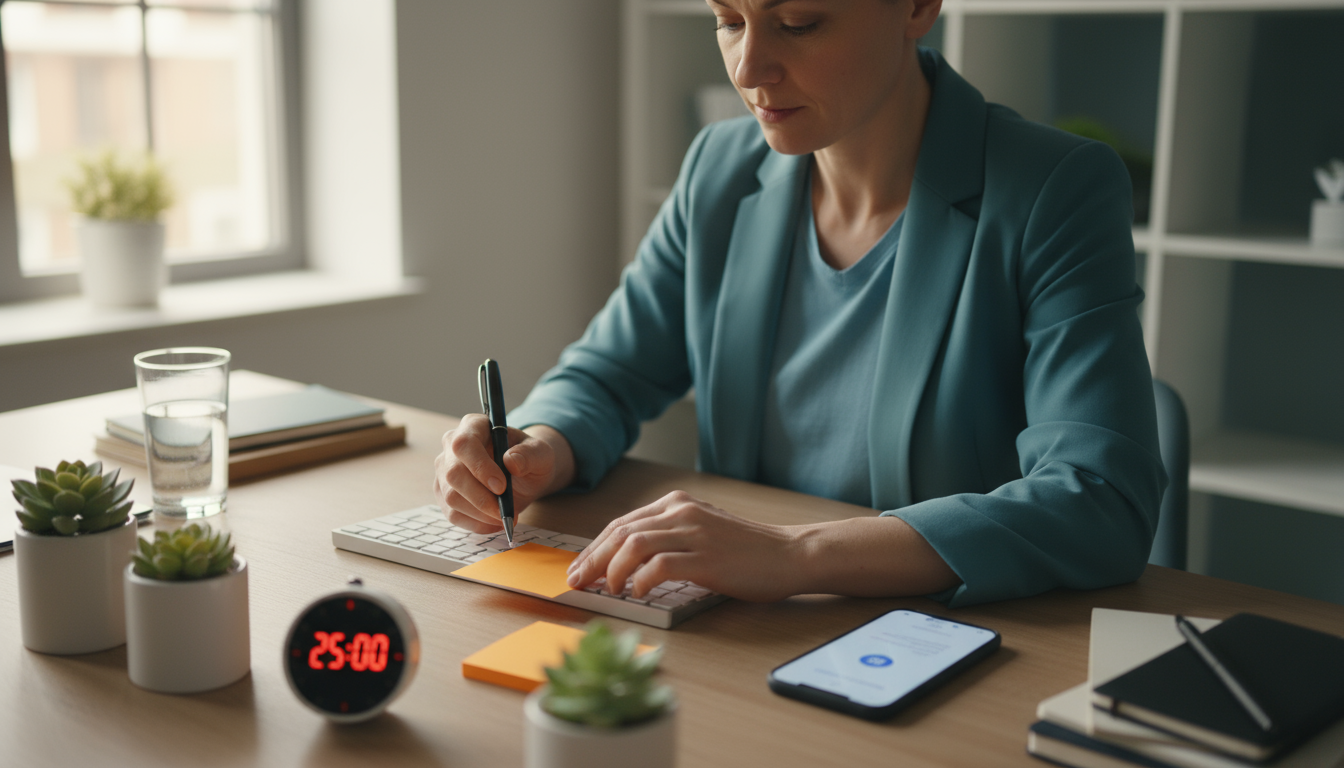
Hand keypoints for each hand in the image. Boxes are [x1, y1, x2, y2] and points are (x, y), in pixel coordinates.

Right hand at [432, 416, 572, 533]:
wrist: (524, 475)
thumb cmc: (529, 458)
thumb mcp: (540, 453)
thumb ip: (530, 454)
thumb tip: (511, 461)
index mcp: (473, 426)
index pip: (464, 444)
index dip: (479, 466)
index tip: (501, 486)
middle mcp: (452, 445)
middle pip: (453, 474)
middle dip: (481, 498)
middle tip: (505, 511)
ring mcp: (444, 470)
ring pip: (451, 497)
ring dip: (480, 514)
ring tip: (505, 516)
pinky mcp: (444, 493)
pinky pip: (453, 514)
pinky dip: (476, 523)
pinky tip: (494, 522)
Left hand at [564, 491, 805, 601]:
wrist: (789, 554)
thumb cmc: (746, 550)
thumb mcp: (701, 531)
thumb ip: (668, 536)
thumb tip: (626, 561)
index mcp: (676, 503)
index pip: (622, 523)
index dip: (594, 547)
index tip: (579, 569)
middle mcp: (681, 512)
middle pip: (620, 532)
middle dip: (592, 559)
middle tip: (577, 582)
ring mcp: (694, 533)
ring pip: (633, 545)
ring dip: (612, 570)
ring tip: (609, 590)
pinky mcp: (706, 558)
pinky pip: (660, 566)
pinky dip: (641, 580)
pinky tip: (638, 593)